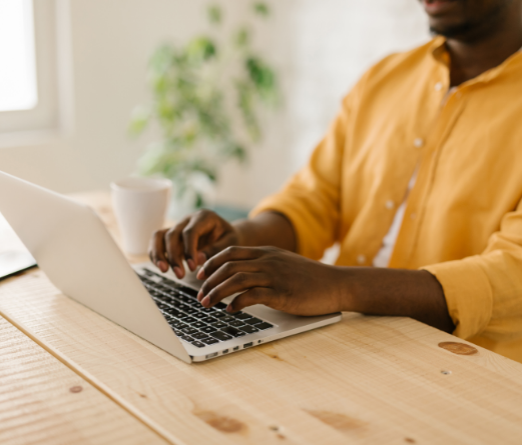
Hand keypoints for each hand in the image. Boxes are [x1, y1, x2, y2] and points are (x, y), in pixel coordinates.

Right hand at [149, 209, 241, 278]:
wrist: (225, 233)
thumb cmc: (229, 237)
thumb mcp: (230, 242)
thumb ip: (215, 250)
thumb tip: (198, 259)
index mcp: (204, 217)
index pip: (190, 232)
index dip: (189, 250)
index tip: (192, 267)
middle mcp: (188, 219)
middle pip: (173, 234)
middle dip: (174, 256)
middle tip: (180, 275)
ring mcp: (178, 226)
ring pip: (159, 235)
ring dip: (159, 253)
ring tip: (163, 270)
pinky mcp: (171, 235)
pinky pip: (157, 241)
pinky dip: (155, 253)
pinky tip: (161, 267)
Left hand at [196, 246, 345, 315]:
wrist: (336, 284)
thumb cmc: (310, 278)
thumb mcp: (284, 264)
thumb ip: (265, 266)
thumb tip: (242, 278)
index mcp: (267, 252)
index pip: (230, 252)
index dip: (211, 263)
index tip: (201, 275)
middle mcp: (268, 261)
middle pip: (228, 265)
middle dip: (209, 280)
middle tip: (199, 295)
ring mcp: (275, 276)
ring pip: (236, 279)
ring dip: (217, 292)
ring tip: (207, 304)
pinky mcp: (282, 293)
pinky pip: (252, 295)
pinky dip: (237, 303)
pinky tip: (230, 310)